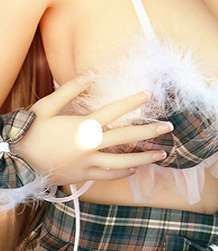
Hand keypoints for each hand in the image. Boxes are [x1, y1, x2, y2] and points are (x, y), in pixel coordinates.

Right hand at [13, 73, 172, 183]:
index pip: (113, 111)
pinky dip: (122, 172)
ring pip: (122, 162)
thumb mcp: (45, 107)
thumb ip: (69, 89)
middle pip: (125, 138)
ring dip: (144, 157)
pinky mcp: (82, 176)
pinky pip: (107, 175)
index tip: (148, 95)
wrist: (14, 163)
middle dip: (149, 131)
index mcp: (81, 127)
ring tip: (163, 154)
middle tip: (169, 127)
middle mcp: (89, 147)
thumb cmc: (30, 132)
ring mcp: (87, 164)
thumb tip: (91, 74)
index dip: (131, 102)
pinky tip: (134, 168)